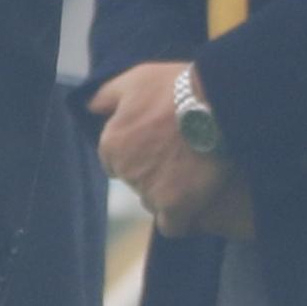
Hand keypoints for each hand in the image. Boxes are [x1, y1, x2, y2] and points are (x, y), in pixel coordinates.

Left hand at [92, 60, 253, 239]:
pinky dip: (182, 219)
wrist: (216, 103)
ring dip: (169, 194)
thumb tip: (90, 108)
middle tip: (182, 155)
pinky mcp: (176, 206)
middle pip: (136, 182)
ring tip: (195, 173)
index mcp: (111, 143)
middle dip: (153, 172)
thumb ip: (107, 96)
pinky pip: (172, 225)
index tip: (160, 144)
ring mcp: (149, 190)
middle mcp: (126, 170)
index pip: (114, 162)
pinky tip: (196, 204)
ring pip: (153, 202)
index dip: (138, 153)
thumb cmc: (177, 88)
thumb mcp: (136, 80)